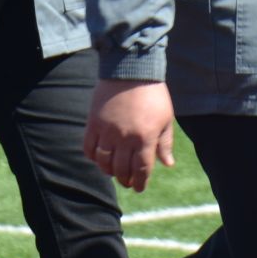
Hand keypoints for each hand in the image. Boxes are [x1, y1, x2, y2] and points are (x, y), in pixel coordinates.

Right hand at [84, 78, 175, 192]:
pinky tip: (99, 158)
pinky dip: (93, 157)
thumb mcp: (166, 119)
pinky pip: (89, 147)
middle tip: (127, 182)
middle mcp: (125, 138)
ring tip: (113, 172)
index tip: (139, 188)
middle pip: (121, 169)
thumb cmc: (153, 94)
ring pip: (104, 161)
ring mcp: (107, 131)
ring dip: (108, 171)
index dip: (140, 182)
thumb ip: (165, 143)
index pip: (142, 170)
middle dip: (125, 180)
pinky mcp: (94, 122)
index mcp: (145, 138)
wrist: (130, 70)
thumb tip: (167, 164)